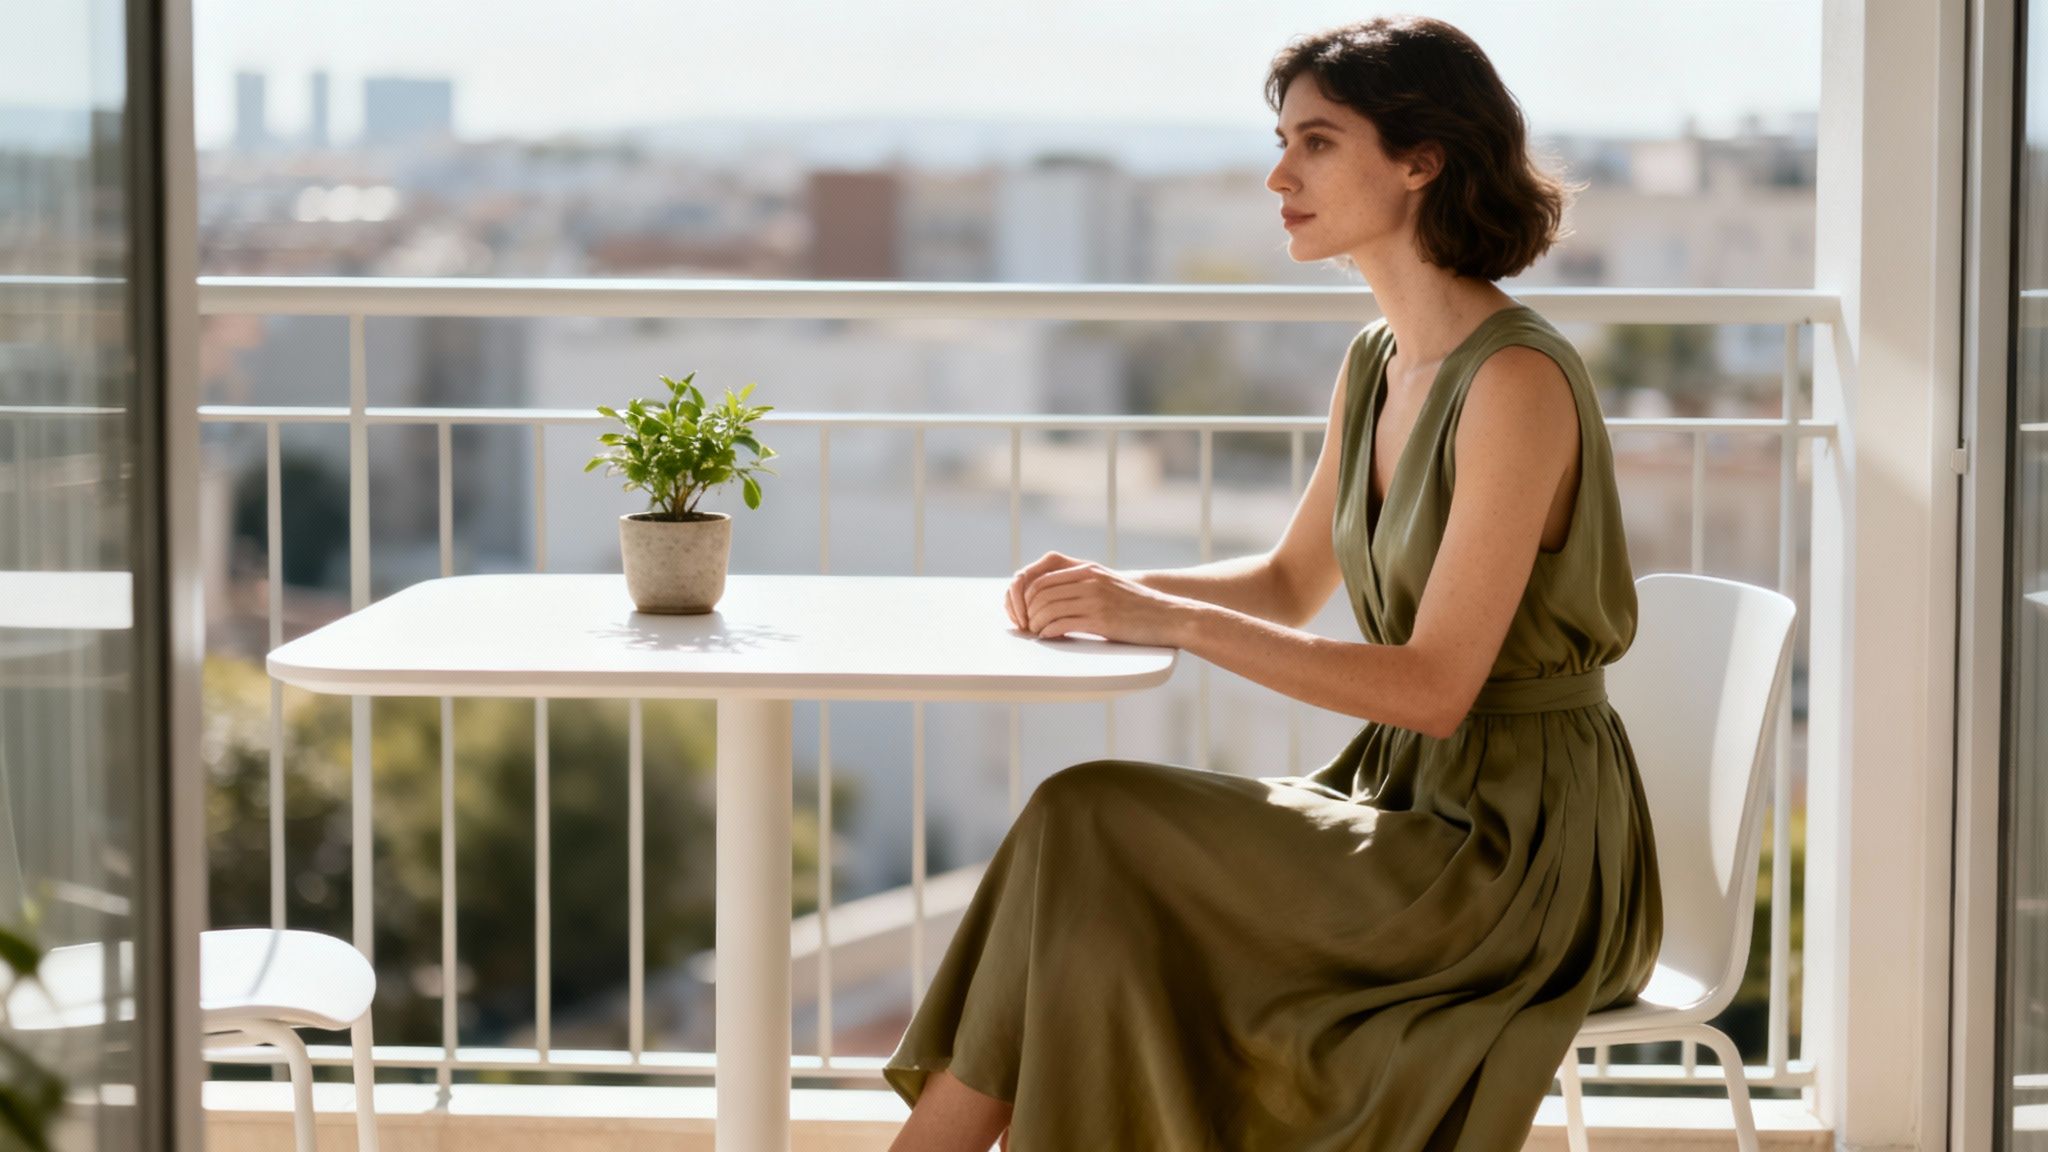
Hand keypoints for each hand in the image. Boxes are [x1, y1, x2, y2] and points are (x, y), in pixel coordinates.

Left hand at [1005, 551, 1191, 647]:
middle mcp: (1090, 581)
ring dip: (1035, 624)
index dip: (1027, 597)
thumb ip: (1084, 585)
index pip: (1043, 578)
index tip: (1025, 611)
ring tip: (1035, 633)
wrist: (1168, 615)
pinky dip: (1048, 633)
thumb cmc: (1137, 606)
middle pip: (1040, 593)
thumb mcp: (1108, 584)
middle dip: (1027, 612)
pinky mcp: (1101, 621)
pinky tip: (1048, 637)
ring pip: (1048, 609)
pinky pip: (1062, 625)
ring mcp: (1095, 600)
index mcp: (1089, 570)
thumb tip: (1054, 597)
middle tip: (1026, 626)